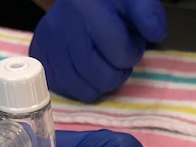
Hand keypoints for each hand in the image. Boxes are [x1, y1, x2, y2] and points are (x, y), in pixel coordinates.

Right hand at [29, 0, 167, 101]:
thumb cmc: (113, 2)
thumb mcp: (136, 1)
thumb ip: (149, 16)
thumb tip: (155, 35)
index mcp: (88, 7)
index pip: (120, 54)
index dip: (132, 53)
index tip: (131, 43)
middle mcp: (63, 25)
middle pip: (99, 76)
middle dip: (117, 73)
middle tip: (118, 59)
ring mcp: (48, 41)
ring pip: (82, 88)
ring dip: (100, 83)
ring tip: (103, 63)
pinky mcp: (40, 53)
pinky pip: (63, 88)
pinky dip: (80, 86)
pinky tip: (86, 70)